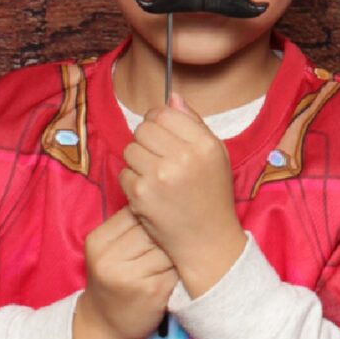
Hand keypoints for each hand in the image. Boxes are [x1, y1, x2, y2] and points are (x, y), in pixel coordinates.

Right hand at [73, 205, 178, 338]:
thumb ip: (129, 228)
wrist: (103, 328)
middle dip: (171, 230)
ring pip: (168, 246)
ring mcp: (130, 276)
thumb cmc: (112, 284)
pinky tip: (184, 271)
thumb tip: (168, 198)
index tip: (168, 217)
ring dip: (181, 248)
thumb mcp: (108, 253)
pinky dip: (184, 268)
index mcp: (98, 241)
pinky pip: (177, 267)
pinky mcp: (152, 291)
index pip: (136, 211)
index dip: (156, 213)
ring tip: (184, 253)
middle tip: (184, 234)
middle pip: (154, 227)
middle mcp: (110, 258)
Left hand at [119, 96, 243, 297]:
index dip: (158, 123)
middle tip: (158, 161)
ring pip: (130, 149)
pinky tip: (149, 194)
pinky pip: (124, 173)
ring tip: (155, 178)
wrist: (207, 241)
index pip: (164, 113)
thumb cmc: (212, 196)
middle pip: (143, 129)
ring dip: (137, 162)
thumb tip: (172, 96)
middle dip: (146, 142)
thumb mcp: (216, 155)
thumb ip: (194, 124)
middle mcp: (184, 156)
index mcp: (204, 144)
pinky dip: (132, 183)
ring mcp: (161, 175)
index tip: (162, 138)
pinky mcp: (141, 194)